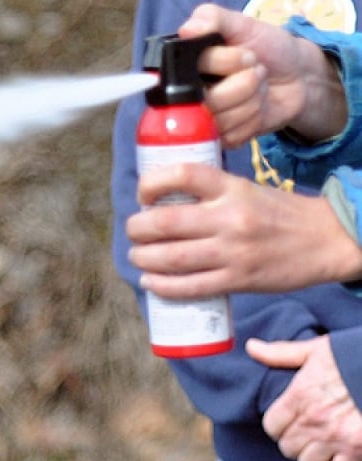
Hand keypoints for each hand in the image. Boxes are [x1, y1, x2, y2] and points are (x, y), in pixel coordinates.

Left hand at [126, 163, 361, 298]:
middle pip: (165, 222)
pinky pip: (191, 287)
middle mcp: (230, 217)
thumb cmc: (278, 213)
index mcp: (231, 187)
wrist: (327, 240)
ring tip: (137, 256)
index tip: (142, 195)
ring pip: (172, 258)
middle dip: (137, 228)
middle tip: (133, 231)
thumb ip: (208, 193)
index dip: (151, 184)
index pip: (182, 174)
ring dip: (143, 258)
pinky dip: (163, 286)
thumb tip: (160, 203)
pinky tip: (150, 282)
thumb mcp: (244, 188)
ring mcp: (234, 251)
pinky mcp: (239, 280)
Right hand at [177, 3, 345, 147]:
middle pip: (208, 102)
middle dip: (245, 83)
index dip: (225, 63)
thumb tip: (187, 28)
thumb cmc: (267, 47)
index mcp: (186, 67)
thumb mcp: (243, 25)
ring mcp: (205, 120)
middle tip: (257, 70)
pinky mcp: (222, 138)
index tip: (247, 55)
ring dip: (252, 102)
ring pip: (222, 121)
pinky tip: (258, 108)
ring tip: (259, 88)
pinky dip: (253, 120)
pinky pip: (232, 136)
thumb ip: (213, 18)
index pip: (190, 72)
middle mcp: (189, 96)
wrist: (298, 75)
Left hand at [247, 337, 361, 460]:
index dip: (278, 428)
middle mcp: (313, 421)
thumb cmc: (351, 357)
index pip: (272, 426)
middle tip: (306, 440)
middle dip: (295, 445)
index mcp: (299, 396)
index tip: (287, 426)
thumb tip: (251, 347)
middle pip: (288, 448)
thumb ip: (281, 353)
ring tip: (321, 454)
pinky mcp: (357, 451)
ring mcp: (335, 438)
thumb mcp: (315, 350)